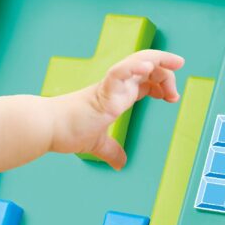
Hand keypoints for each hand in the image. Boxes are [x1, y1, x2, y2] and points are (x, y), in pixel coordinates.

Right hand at [49, 49, 182, 166]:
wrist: (47, 129)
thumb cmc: (67, 131)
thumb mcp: (97, 144)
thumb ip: (111, 151)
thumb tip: (120, 164)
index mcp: (116, 94)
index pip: (145, 79)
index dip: (162, 82)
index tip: (172, 96)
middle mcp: (115, 85)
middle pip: (148, 66)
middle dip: (167, 73)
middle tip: (175, 94)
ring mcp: (109, 86)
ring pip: (138, 61)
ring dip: (159, 60)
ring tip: (176, 64)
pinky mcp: (101, 90)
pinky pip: (120, 72)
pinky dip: (136, 66)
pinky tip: (149, 67)